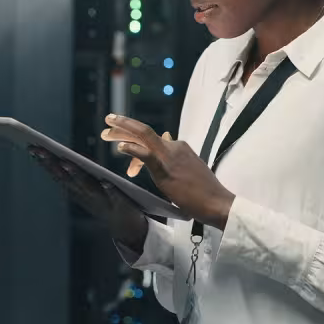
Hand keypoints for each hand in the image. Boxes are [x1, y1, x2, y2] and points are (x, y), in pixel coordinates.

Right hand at [29, 146, 147, 251]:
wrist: (129, 230)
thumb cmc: (106, 204)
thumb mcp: (87, 191)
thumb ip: (76, 177)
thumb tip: (61, 158)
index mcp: (77, 191)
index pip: (58, 174)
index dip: (45, 162)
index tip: (32, 147)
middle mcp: (85, 197)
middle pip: (67, 179)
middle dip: (52, 164)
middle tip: (39, 149)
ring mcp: (102, 202)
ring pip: (86, 187)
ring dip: (75, 176)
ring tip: (65, 162)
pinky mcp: (121, 206)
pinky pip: (115, 198)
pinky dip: (110, 191)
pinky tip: (106, 182)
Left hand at [101, 114, 235, 229]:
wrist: (217, 202)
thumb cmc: (204, 189)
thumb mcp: (189, 165)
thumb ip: (176, 153)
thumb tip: (167, 137)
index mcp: (178, 146)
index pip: (151, 139)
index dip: (134, 141)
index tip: (121, 145)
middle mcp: (174, 146)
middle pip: (144, 131)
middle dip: (124, 125)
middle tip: (107, 121)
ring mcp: (170, 157)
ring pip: (143, 137)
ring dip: (121, 133)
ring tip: (105, 134)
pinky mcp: (166, 169)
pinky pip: (147, 156)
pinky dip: (133, 149)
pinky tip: (121, 147)